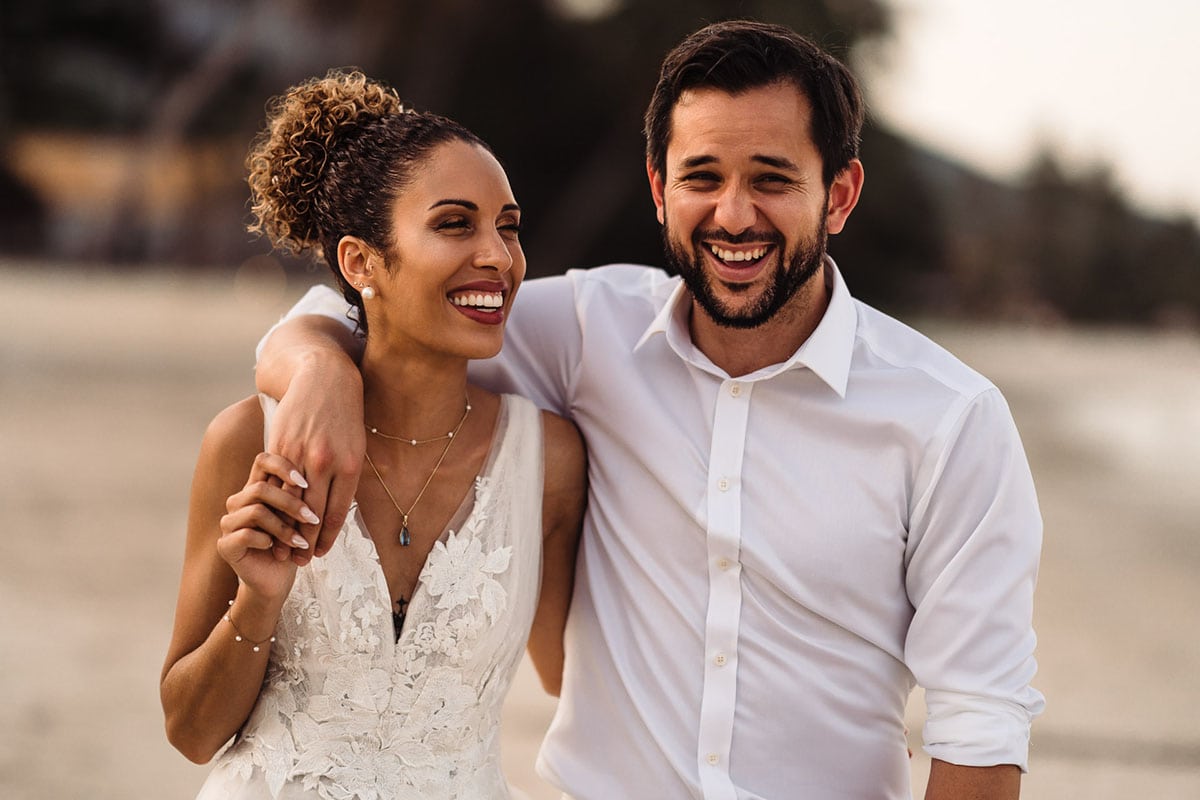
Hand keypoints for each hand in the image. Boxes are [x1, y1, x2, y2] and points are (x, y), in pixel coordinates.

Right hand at [218, 453, 313, 600]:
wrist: (277, 579)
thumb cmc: (293, 544)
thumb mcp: (301, 516)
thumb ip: (303, 494)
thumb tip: (322, 471)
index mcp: (256, 489)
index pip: (262, 461)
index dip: (283, 466)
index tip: (305, 482)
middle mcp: (238, 502)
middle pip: (260, 488)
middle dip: (291, 503)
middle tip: (313, 519)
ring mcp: (229, 523)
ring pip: (256, 511)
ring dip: (284, 527)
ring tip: (302, 541)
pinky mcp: (225, 545)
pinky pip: (247, 534)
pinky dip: (269, 541)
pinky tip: (280, 551)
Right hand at [267, 356, 364, 559]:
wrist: (325, 377)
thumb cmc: (345, 415)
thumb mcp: (356, 446)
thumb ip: (347, 476)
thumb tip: (341, 506)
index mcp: (350, 465)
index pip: (338, 512)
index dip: (327, 536)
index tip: (320, 554)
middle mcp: (325, 461)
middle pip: (314, 512)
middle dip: (306, 540)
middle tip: (300, 561)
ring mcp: (300, 454)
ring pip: (291, 501)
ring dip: (285, 528)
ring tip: (282, 547)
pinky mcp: (279, 445)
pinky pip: (275, 482)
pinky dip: (272, 504)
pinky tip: (269, 518)